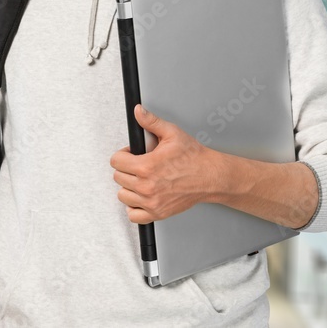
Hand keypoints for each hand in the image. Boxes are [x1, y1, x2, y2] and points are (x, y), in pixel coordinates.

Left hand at [109, 104, 220, 223]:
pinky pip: (134, 215)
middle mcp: (146, 186)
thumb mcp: (172, 134)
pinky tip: (142, 196)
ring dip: (129, 187)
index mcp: (146, 166)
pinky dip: (134, 207)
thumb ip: (151, 122)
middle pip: (118, 177)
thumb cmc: (193, 157)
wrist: (211, 176)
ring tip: (140, 180)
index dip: (123, 155)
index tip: (131, 154)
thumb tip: (138, 112)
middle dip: (126, 169)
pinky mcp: (158, 213)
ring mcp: (151, 202)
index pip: (115, 161)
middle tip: (139, 165)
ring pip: (123, 195)